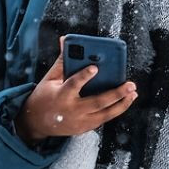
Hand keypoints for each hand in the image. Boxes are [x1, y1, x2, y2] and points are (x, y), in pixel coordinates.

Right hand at [16, 36, 137, 143]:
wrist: (36, 123)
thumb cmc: (44, 97)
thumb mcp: (50, 78)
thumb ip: (62, 61)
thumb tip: (66, 40)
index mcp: (61, 96)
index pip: (73, 85)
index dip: (84, 76)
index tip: (94, 67)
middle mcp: (72, 110)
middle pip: (97, 103)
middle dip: (116, 94)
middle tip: (130, 84)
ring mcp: (80, 122)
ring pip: (105, 114)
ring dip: (122, 104)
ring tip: (133, 93)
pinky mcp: (84, 128)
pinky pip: (103, 119)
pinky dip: (115, 110)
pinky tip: (125, 101)